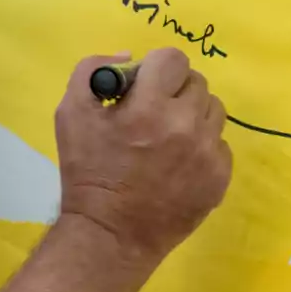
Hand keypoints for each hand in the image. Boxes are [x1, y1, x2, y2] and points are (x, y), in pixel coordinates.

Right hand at [55, 49, 231, 270]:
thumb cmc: (86, 171)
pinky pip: (220, 144)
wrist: (110, 234)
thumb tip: (128, 57)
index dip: (155, 69)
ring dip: (191, 116)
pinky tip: (178, 164)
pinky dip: (201, 147)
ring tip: (167, 139)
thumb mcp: (70, 112)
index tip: (143, 88)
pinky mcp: (220, 177)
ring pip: (213, 110)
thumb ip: (93, 70)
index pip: (172, 58)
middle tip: (152, 115)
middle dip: (173, 92)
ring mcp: (207, 153)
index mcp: (149, 106)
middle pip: (196, 82)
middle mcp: (185, 125)